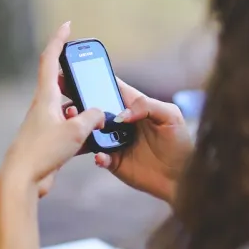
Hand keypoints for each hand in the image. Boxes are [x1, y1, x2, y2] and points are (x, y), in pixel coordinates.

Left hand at [0, 22, 104, 197]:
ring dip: (83, 109)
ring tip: (98, 116)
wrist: (23, 179)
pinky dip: (82, 129)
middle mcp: (43, 107)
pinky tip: (93, 139)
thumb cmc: (43, 151)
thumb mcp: (75, 130)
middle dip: (76, 77)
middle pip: (60, 82)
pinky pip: (70, 128)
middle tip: (90, 74)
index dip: (59, 40)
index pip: (50, 60)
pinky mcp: (49, 140)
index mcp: (45, 97)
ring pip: (68, 108)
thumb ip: (92, 117)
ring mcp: (45, 124)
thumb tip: (99, 113)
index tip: (67, 26)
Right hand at [63, 78, 193, 204]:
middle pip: (95, 108)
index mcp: (134, 106)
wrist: (182, 177)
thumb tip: (122, 114)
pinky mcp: (114, 161)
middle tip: (66, 100)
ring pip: (91, 131)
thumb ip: (147, 106)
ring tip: (76, 125)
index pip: (110, 87)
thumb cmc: (180, 143)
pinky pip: (99, 156)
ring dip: (81, 128)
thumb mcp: (171, 116)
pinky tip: (101, 156)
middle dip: (78, 102)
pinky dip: (97, 155)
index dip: (93, 78)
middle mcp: (121, 122)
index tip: (75, 71)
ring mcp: (115, 141)